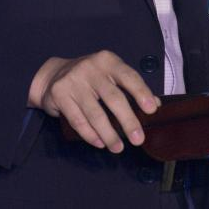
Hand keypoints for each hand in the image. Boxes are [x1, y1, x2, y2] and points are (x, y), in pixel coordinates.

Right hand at [28, 51, 159, 152]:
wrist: (52, 74)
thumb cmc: (89, 77)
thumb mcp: (110, 75)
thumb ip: (130, 87)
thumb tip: (155, 105)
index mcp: (108, 61)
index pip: (128, 77)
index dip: (141, 93)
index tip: (152, 110)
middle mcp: (91, 68)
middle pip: (113, 98)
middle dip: (128, 121)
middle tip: (138, 139)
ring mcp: (73, 81)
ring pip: (95, 113)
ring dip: (109, 134)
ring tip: (118, 148)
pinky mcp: (59, 95)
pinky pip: (78, 120)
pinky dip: (90, 135)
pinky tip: (100, 143)